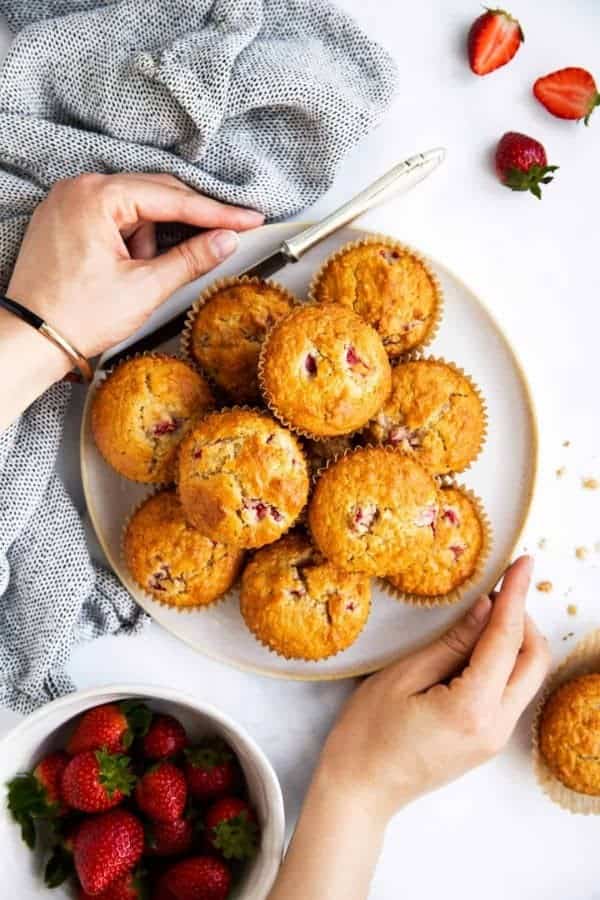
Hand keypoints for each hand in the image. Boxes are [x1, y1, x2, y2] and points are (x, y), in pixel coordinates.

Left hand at [7, 172, 263, 360]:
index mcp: (96, 197)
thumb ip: (191, 259)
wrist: (32, 340)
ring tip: (140, 276)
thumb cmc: (77, 316)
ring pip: (134, 209)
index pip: (172, 198)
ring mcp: (68, 202)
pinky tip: (128, 269)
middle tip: (227, 236)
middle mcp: (78, 189)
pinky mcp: (65, 220)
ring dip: (150, 239)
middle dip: (186, 223)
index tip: (248, 219)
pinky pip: (112, 219)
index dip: (217, 212)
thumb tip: (226, 241)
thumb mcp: (145, 288)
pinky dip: (130, 241)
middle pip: (153, 195)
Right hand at [318, 556, 550, 821]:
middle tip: (497, 589)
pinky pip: (510, 691)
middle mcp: (495, 726)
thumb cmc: (367, 735)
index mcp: (472, 709)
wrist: (360, 792)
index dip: (516, 595)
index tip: (522, 562)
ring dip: (515, 640)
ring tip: (483, 613)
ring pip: (527, 676)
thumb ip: (451, 642)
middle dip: (523, 618)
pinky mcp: (487, 740)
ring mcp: (495, 738)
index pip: (506, 639)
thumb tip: (486, 608)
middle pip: (534, 660)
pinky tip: (474, 645)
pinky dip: (503, 661)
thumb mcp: (402, 676)